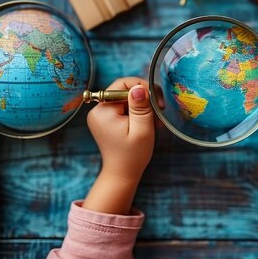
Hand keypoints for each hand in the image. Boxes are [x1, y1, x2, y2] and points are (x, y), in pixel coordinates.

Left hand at [83, 77, 154, 213]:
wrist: (122, 174)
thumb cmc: (133, 155)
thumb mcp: (142, 130)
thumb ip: (140, 107)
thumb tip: (139, 87)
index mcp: (103, 111)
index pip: (123, 85)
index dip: (143, 88)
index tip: (158, 102)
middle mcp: (98, 110)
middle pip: (124, 91)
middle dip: (144, 99)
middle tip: (159, 112)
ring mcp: (100, 115)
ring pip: (126, 99)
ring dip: (142, 107)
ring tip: (155, 121)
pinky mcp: (106, 119)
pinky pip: (123, 107)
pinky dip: (136, 112)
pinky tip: (147, 123)